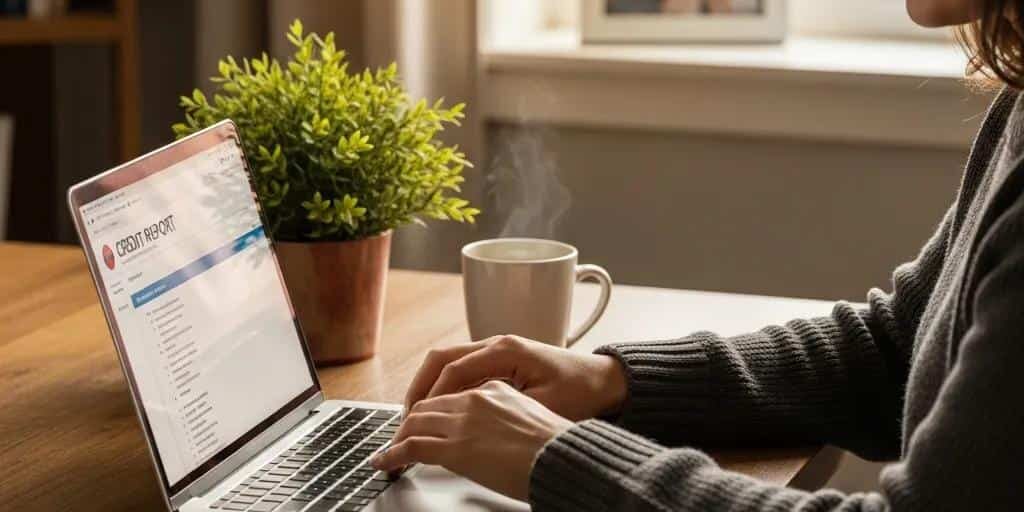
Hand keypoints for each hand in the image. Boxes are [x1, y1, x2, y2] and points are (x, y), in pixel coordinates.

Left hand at [373, 380, 572, 500]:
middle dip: (410, 421)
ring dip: (399, 437)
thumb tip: (492, 431)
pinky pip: (413, 447)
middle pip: (428, 404)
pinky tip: (385, 462)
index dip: (432, 407)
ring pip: (416, 422)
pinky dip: (394, 454)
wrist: (567, 455)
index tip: (424, 420)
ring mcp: (464, 421)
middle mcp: (476, 398)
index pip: (451, 393)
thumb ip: (505, 414)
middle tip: (400, 437)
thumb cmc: (558, 443)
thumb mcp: (532, 415)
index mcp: (495, 388)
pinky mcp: (456, 447)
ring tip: (391, 451)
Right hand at [404, 335, 627, 421]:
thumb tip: (464, 416)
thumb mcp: (541, 405)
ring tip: (417, 416)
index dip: (431, 396)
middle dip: (420, 387)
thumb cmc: (581, 392)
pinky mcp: (501, 360)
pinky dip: (446, 387)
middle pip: (441, 358)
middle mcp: (497, 344)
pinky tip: (442, 410)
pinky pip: (463, 369)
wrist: (605, 381)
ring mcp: (498, 350)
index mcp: (505, 350)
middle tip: (406, 418)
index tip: (418, 420)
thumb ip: (501, 405)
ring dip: (430, 386)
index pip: (453, 369)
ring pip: (448, 362)